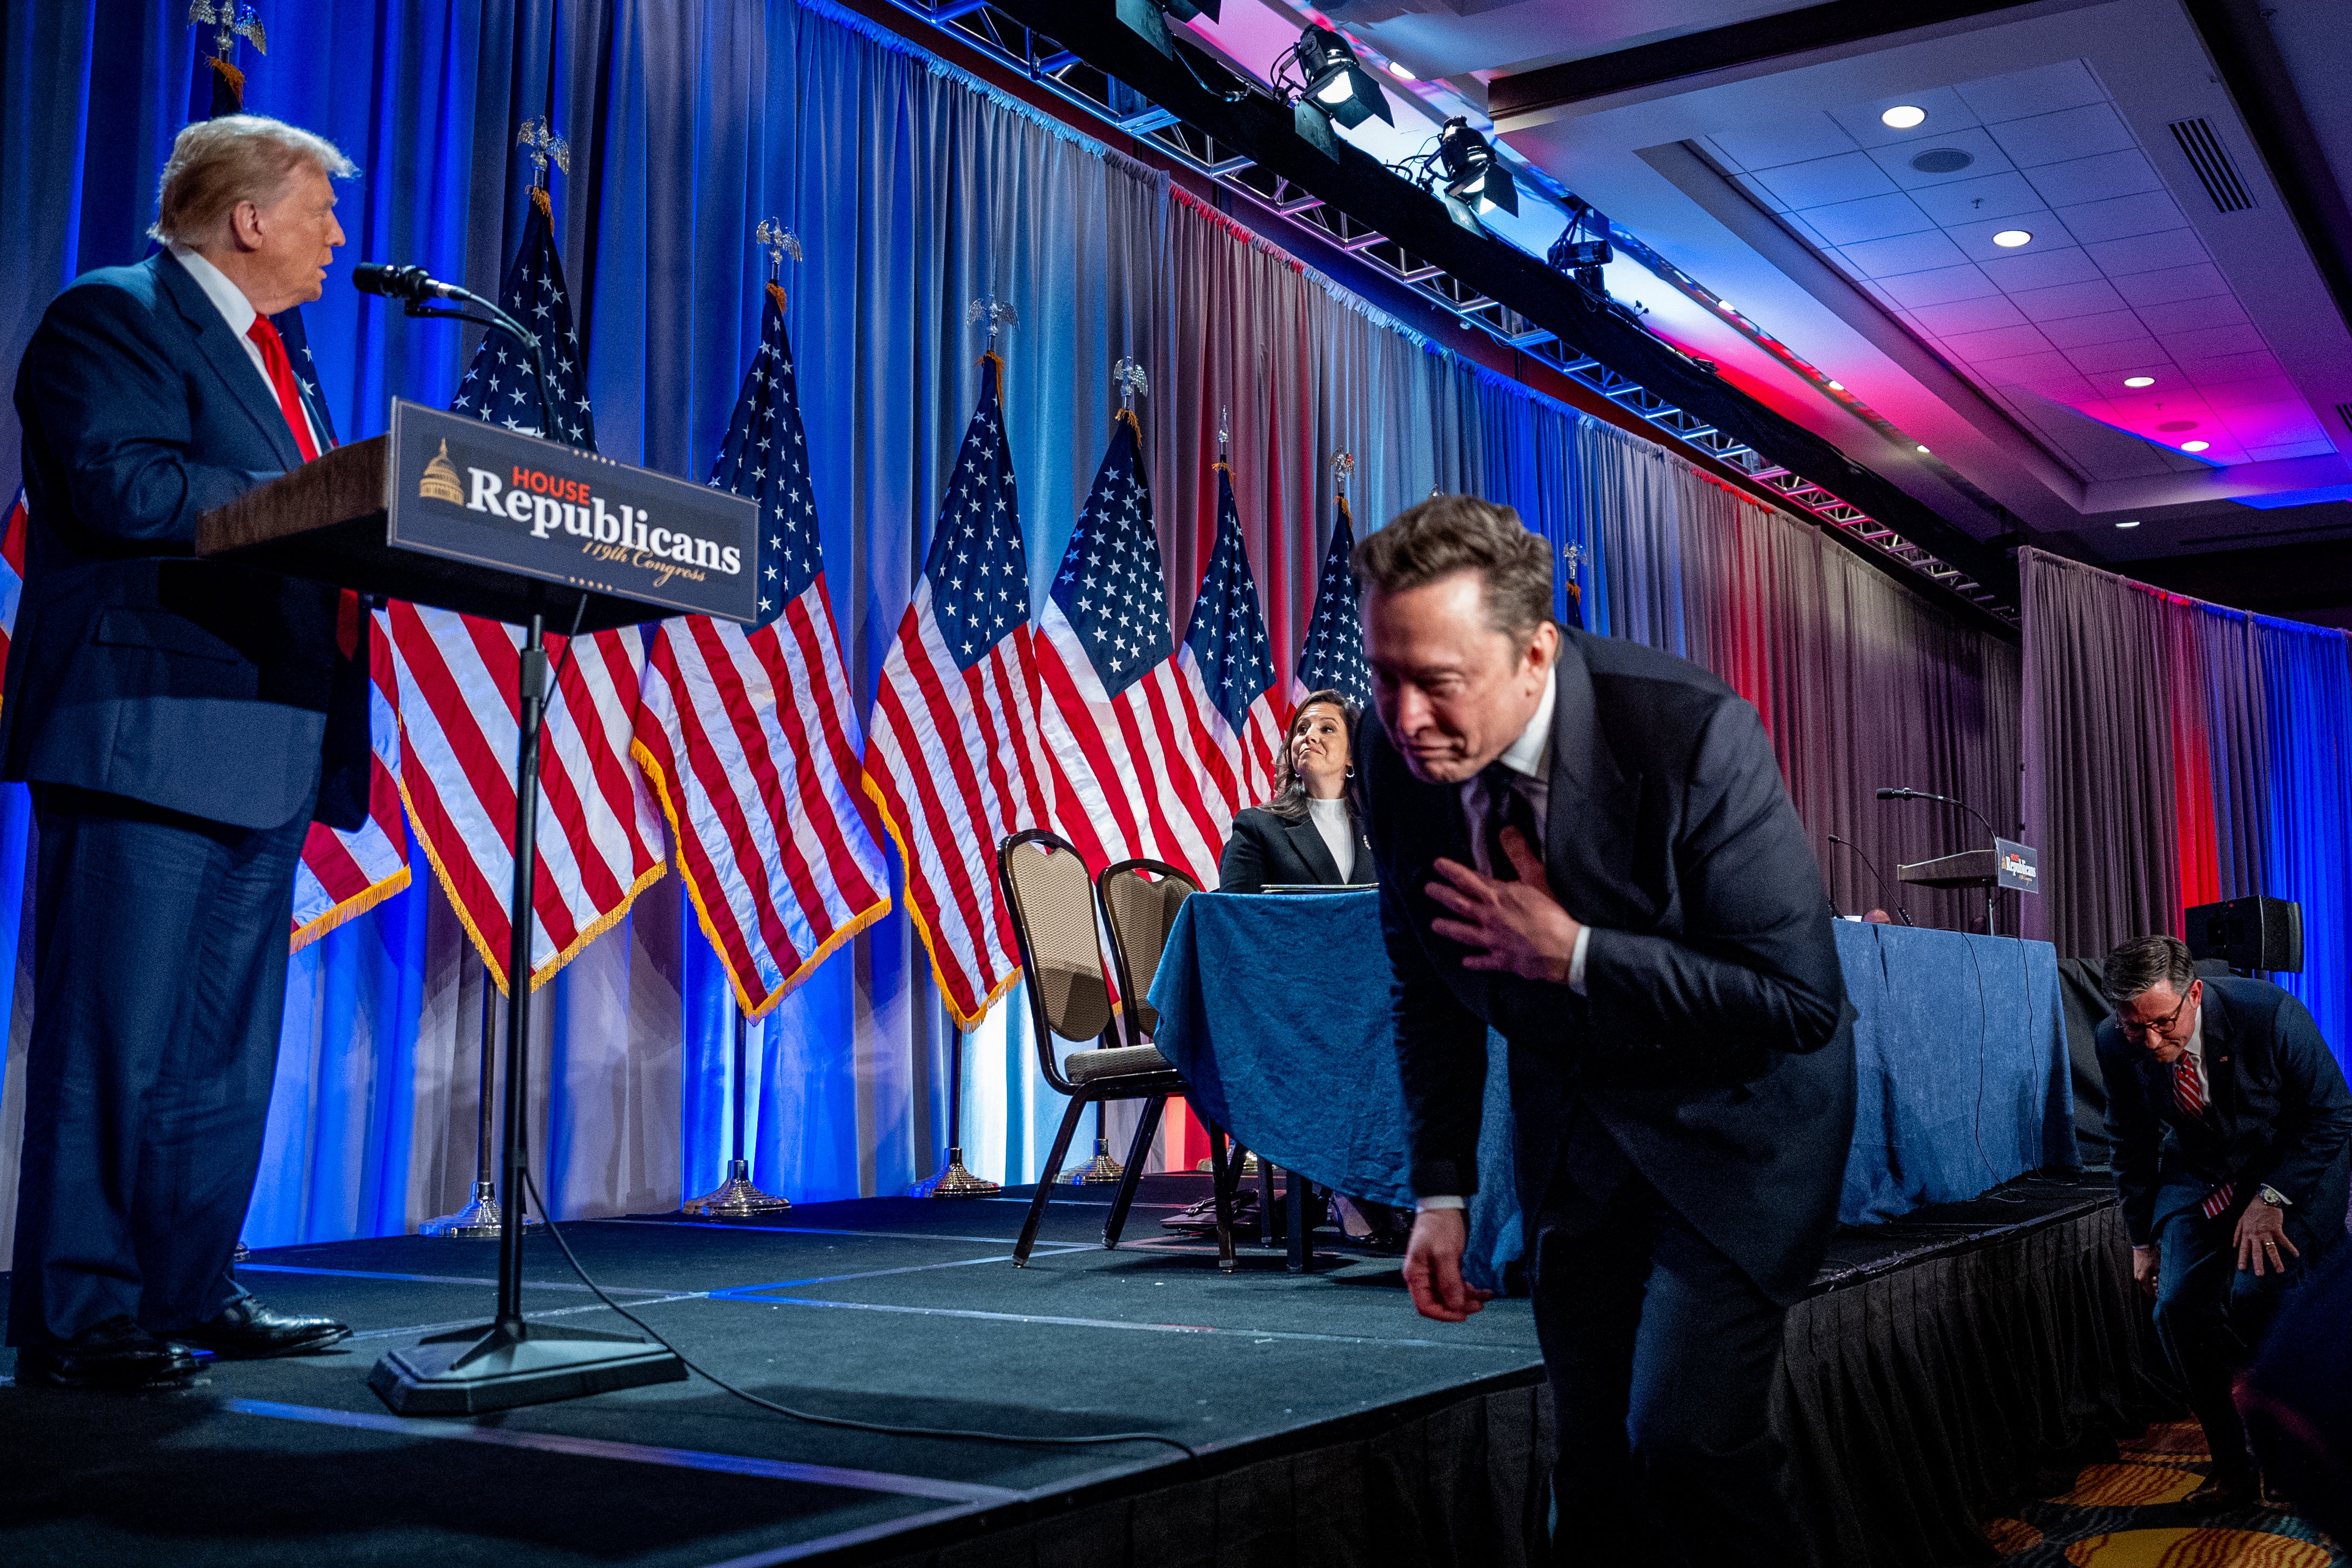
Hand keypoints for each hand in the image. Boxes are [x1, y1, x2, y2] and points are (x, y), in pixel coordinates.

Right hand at [1402, 1207, 1493, 1322]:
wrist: (1443, 1204)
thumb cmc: (1439, 1226)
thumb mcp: (1445, 1253)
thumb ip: (1449, 1281)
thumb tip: (1455, 1306)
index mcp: (1415, 1275)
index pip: (1425, 1306)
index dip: (1444, 1314)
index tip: (1462, 1314)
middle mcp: (1422, 1277)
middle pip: (1439, 1302)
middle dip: (1459, 1306)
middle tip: (1479, 1305)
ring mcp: (1433, 1273)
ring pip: (1450, 1295)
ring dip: (1467, 1299)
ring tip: (1485, 1297)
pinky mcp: (1444, 1268)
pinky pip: (1456, 1285)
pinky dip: (1468, 1289)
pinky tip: (1483, 1290)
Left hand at [1424, 828, 1583, 984]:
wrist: (1564, 949)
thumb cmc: (1551, 913)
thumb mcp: (1537, 877)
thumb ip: (1519, 853)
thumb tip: (1506, 830)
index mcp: (1497, 896)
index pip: (1467, 879)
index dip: (1451, 870)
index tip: (1437, 864)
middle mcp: (1489, 918)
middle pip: (1460, 904)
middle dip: (1442, 895)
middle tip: (1427, 890)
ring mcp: (1493, 941)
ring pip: (1464, 933)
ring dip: (1449, 928)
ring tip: (1435, 925)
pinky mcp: (1503, 960)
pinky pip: (1484, 961)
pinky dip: (1474, 961)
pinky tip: (1465, 961)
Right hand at [2131, 1244, 2158, 1298]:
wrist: (2142, 1246)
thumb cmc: (2150, 1256)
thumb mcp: (2157, 1268)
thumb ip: (2158, 1279)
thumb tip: (2160, 1286)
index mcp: (2142, 1279)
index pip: (2149, 1292)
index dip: (2156, 1295)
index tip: (2162, 1295)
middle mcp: (2138, 1278)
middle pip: (2146, 1289)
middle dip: (2154, 1289)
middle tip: (2161, 1286)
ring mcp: (2136, 1274)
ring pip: (2145, 1284)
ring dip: (2151, 1284)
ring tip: (2158, 1279)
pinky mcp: (2137, 1270)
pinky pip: (2143, 1279)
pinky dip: (2148, 1280)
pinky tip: (2153, 1276)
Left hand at [2234, 1199, 2298, 1276]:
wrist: (2263, 1200)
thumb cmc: (2252, 1212)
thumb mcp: (2240, 1221)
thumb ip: (2237, 1234)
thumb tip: (2234, 1246)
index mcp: (2247, 1234)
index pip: (2243, 1249)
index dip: (2242, 1259)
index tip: (2241, 1269)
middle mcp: (2256, 1235)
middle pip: (2257, 1252)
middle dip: (2258, 1264)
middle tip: (2260, 1275)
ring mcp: (2266, 1232)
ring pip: (2271, 1249)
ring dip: (2276, 1260)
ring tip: (2280, 1271)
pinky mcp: (2277, 1229)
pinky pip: (2284, 1240)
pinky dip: (2290, 1248)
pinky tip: (2296, 1255)